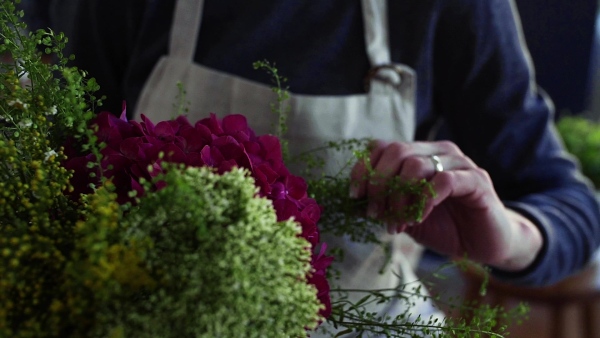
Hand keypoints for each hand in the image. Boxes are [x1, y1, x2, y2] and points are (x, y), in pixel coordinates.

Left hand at [349, 140, 542, 270]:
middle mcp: (438, 151)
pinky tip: (419, 219)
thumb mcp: (404, 215)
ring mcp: (459, 163)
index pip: (382, 146)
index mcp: (418, 154)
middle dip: (379, 185)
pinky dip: (424, 201)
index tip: (355, 196)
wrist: (483, 245)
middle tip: (377, 214)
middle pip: (396, 152)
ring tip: (398, 223)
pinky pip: (444, 181)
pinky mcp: (477, 180)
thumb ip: (383, 203)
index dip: (363, 169)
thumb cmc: (443, 227)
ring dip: (399, 197)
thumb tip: (352, 201)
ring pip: (416, 165)